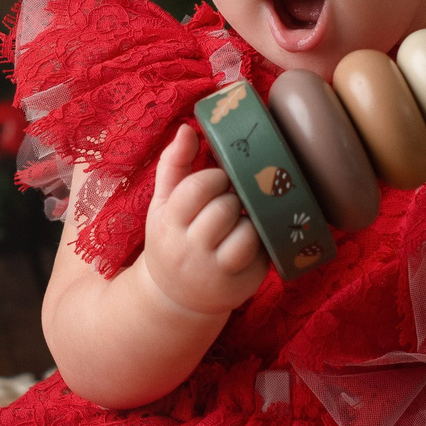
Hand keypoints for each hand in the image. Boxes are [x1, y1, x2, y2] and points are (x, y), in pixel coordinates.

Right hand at [137, 126, 265, 318]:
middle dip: (233, 199)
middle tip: (231, 202)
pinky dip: (260, 242)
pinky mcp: (242, 284)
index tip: (219, 183)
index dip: (215, 179)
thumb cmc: (173, 239)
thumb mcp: (163, 204)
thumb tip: (187, 128)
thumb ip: (174, 165)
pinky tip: (250, 241)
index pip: (196, 189)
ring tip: (240, 222)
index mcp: (168, 223)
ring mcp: (215, 271)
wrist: (174, 297)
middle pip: (224, 208)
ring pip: (247, 232)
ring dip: (249, 221)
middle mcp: (188, 250)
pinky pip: (262, 253)